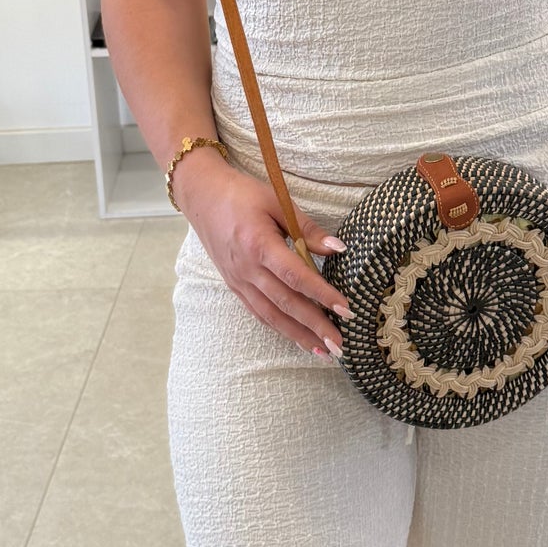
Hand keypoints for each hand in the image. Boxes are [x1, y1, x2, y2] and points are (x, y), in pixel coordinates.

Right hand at [173, 147, 350, 359]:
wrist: (202, 197)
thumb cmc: (242, 195)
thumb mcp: (278, 203)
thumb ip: (308, 229)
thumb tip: (338, 248)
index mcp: (259, 245)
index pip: (296, 276)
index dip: (322, 294)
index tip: (346, 309)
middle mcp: (247, 269)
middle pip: (286, 303)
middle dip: (314, 326)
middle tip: (339, 345)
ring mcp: (239, 280)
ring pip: (271, 315)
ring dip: (298, 335)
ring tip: (322, 351)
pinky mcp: (234, 285)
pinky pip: (258, 312)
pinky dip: (279, 328)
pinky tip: (297, 337)